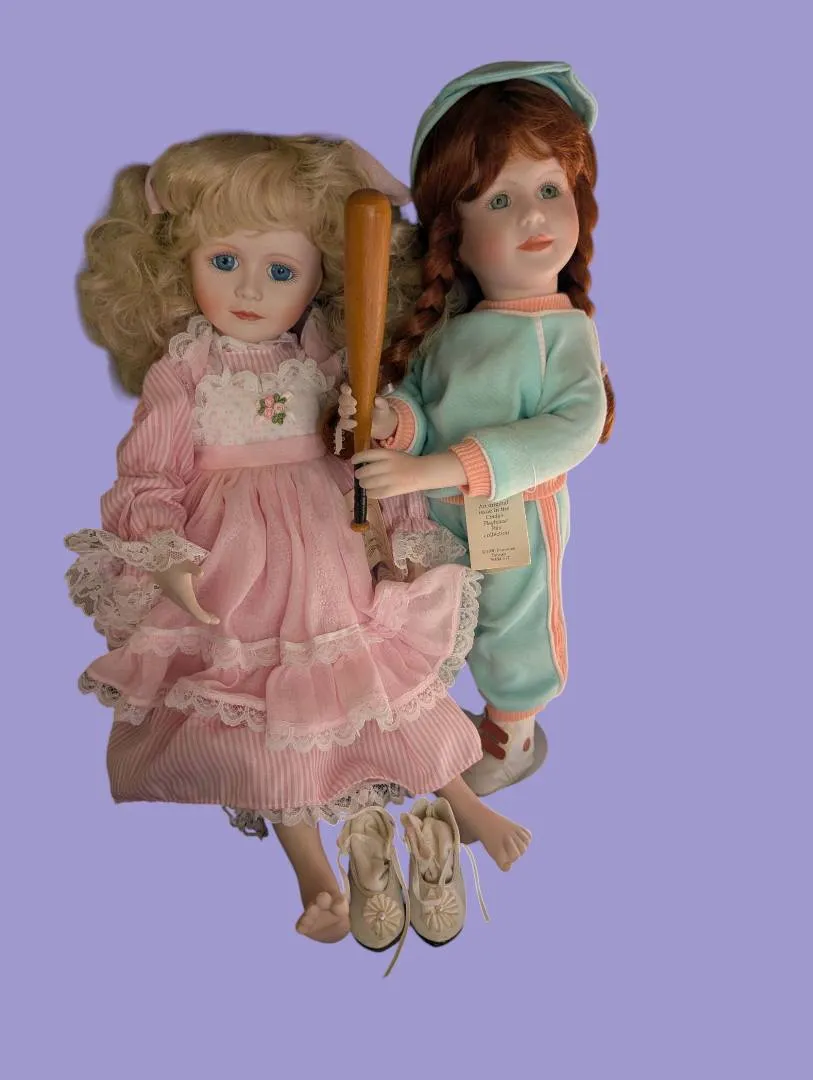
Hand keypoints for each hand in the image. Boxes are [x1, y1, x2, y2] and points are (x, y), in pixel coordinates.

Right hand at [152, 560, 219, 624]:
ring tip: (207, 614)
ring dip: (196, 612)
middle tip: (214, 619)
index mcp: (183, 595)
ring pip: (186, 608)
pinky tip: (193, 602)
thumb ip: (194, 569)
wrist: (155, 560)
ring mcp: (173, 596)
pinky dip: (190, 606)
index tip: (216, 621)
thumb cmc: (172, 563)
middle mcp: (178, 599)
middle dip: (203, 617)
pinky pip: (182, 603)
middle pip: (192, 612)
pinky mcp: (170, 592)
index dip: (205, 618)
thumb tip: (201, 573)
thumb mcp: (185, 564)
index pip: (195, 611)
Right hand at [337, 383, 397, 440]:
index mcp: (355, 394)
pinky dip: (347, 423)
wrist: (382, 425)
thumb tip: (377, 399)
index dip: (344, 388)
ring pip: (341, 411)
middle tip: (355, 403)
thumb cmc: (380, 411)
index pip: (345, 388)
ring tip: (355, 411)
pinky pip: (342, 423)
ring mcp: (347, 414)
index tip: (349, 390)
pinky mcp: (348, 424)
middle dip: (346, 400)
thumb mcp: (383, 406)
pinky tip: (355, 423)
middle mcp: (349, 403)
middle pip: (341, 399)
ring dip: (346, 411)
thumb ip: (381, 402)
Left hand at [351, 449, 466, 497]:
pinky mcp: (391, 491)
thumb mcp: (393, 454)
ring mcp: (389, 479)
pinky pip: (374, 493)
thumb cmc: (406, 463)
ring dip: (363, 484)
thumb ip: (379, 457)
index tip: (353, 461)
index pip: (367, 455)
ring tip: (364, 484)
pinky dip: (369, 493)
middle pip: (365, 471)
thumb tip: (361, 462)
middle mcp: (387, 466)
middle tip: (359, 475)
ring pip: (368, 483)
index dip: (357, 458)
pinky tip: (370, 491)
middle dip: (359, 474)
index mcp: (388, 454)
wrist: (422, 473)